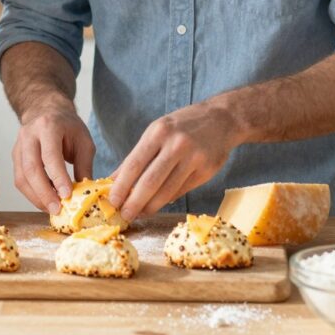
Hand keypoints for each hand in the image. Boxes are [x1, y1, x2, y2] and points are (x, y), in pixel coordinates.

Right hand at [12, 104, 94, 213]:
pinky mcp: (15, 157)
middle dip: (44, 193)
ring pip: (22, 177)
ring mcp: (18, 146)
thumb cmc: (68, 127)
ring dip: (36, 197)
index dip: (58, 177)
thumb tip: (84, 194)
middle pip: (31, 168)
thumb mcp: (84, 141)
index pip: (50, 156)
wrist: (46, 110)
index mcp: (48, 126)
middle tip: (57, 209)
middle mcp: (28, 135)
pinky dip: (32, 193)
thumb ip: (84, 166)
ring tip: (52, 209)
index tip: (67, 196)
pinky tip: (45, 200)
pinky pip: (20, 179)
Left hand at [109, 103, 237, 221]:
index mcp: (159, 132)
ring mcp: (194, 158)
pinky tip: (158, 204)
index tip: (111, 201)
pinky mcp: (206, 171)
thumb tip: (114, 179)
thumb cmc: (183, 126)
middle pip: (150, 181)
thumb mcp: (157, 131)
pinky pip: (181, 191)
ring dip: (151, 206)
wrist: (222, 119)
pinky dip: (167, 200)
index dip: (121, 186)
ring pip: (167, 191)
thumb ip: (137, 156)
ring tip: (140, 213)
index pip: (134, 164)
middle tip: (125, 215)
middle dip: (134, 203)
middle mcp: (176, 144)